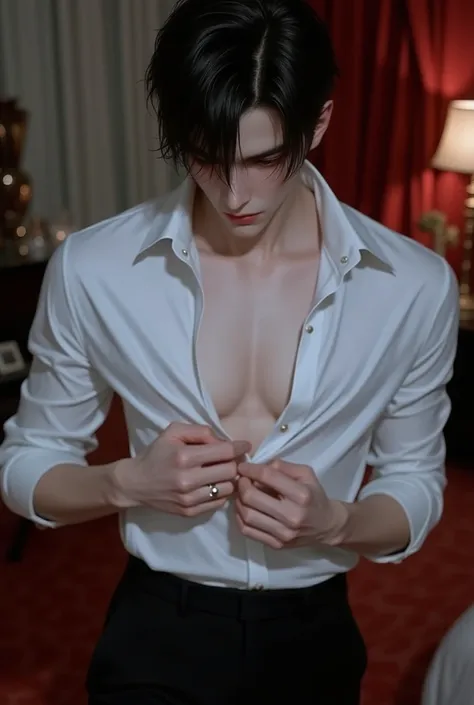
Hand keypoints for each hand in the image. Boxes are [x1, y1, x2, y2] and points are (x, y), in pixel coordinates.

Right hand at [113, 422, 250, 516]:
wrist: (135, 483)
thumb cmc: (156, 454)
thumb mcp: (173, 432)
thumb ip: (200, 431)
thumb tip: (223, 441)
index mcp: (184, 457)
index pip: (224, 452)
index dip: (239, 448)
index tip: (246, 446)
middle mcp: (188, 480)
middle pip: (230, 471)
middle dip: (235, 463)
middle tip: (233, 459)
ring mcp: (189, 499)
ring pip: (228, 489)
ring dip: (229, 479)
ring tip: (222, 472)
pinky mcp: (189, 512)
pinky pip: (218, 503)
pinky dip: (221, 492)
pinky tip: (214, 484)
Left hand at [235, 459, 347, 549]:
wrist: (326, 526)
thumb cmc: (314, 496)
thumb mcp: (306, 474)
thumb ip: (283, 466)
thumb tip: (259, 466)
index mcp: (301, 495)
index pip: (267, 477)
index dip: (250, 469)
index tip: (242, 466)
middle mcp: (292, 516)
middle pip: (251, 497)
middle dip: (241, 485)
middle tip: (241, 479)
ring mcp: (283, 533)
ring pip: (246, 515)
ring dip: (238, 501)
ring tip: (241, 493)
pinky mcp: (276, 545)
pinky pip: (247, 531)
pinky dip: (239, 517)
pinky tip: (244, 508)